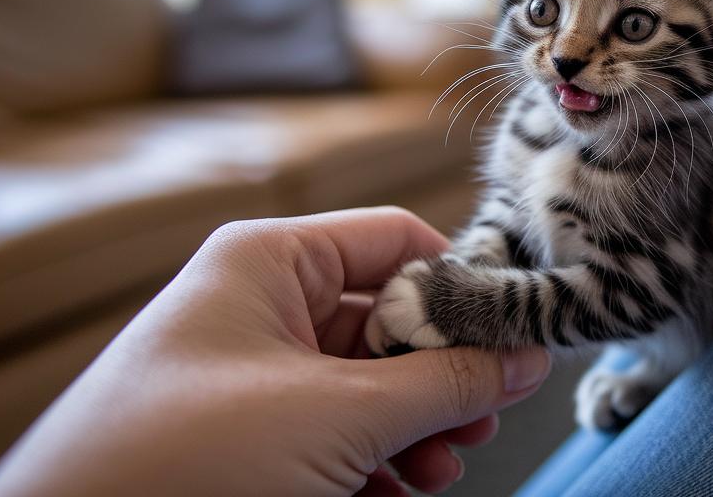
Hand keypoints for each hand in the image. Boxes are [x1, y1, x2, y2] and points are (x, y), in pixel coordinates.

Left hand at [0, 207, 551, 495]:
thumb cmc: (184, 458)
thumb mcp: (339, 414)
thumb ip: (446, 383)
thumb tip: (528, 356)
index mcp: (271, 261)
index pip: (396, 241)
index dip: (461, 287)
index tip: (513, 340)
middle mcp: (259, 305)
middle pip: (387, 320)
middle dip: (440, 377)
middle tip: (483, 419)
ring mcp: (248, 373)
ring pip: (364, 385)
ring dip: (413, 428)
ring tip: (439, 469)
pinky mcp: (241, 435)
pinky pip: (329, 430)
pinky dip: (371, 461)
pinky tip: (395, 493)